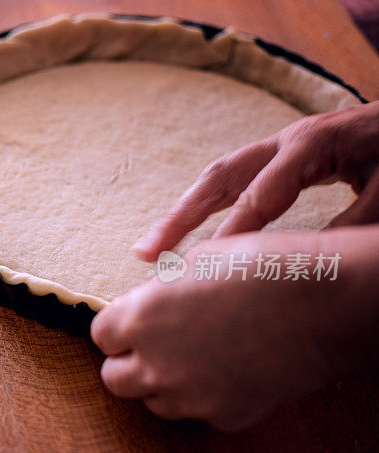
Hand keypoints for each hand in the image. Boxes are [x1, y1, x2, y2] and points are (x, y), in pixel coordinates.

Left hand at [91, 228, 378, 430]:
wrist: (325, 302)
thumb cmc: (262, 268)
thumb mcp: (195, 261)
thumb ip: (156, 292)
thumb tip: (144, 303)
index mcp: (141, 318)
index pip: (99, 336)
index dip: (116, 328)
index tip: (130, 324)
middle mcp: (156, 364)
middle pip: (115, 379)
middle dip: (129, 361)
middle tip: (154, 345)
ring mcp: (190, 396)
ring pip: (154, 401)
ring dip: (163, 382)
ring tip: (194, 356)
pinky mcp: (225, 416)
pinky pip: (199, 412)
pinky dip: (206, 396)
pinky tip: (229, 370)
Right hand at [132, 101, 378, 261]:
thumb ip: (346, 231)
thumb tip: (300, 270)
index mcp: (312, 145)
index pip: (259, 198)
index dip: (231, 237)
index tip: (202, 272)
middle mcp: (287, 141)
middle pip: (220, 177)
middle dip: (181, 216)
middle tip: (146, 252)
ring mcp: (281, 144)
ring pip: (218, 176)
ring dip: (183, 210)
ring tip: (150, 246)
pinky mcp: (284, 153)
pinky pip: (234, 178)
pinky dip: (205, 203)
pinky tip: (188, 229)